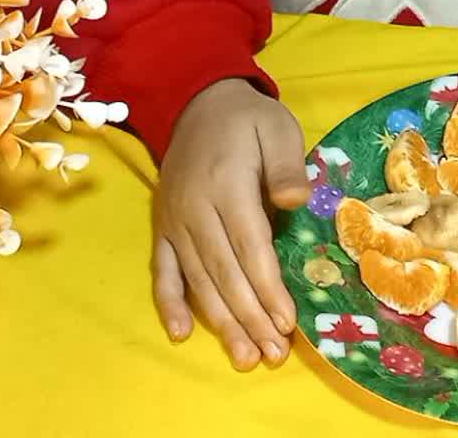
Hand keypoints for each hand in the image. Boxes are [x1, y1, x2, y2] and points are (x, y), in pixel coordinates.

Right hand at [152, 78, 309, 369]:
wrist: (196, 101)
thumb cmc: (247, 119)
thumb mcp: (276, 126)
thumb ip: (285, 164)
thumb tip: (294, 201)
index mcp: (226, 184)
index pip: (250, 246)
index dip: (267, 288)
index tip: (287, 323)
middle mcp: (195, 207)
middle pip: (224, 272)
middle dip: (249, 317)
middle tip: (273, 355)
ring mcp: (175, 220)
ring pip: (198, 279)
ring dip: (221, 321)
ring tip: (244, 356)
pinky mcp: (163, 226)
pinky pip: (164, 270)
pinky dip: (169, 303)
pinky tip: (181, 334)